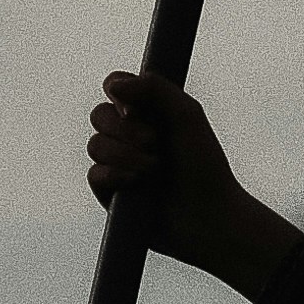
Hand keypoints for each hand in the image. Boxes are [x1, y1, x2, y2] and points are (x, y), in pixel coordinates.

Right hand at [87, 67, 256, 279]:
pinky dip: (116, 175)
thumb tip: (114, 86)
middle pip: (99, 114)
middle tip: (156, 142)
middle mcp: (129, 136)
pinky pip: (95, 174)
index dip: (118, 90)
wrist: (208, 217)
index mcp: (148, 112)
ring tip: (156, 169)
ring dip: (127, 155)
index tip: (134, 105)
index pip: (116, 86)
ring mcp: (118, 164)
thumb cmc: (204, 166)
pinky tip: (138, 184)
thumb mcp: (187, 115)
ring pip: (96, 144)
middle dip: (126, 128)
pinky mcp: (110, 193)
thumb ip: (155, 89)